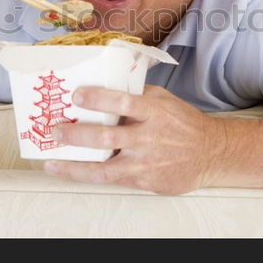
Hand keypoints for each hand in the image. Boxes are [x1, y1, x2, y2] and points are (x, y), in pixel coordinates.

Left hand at [45, 85, 227, 194]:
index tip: (76, 95)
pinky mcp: (143, 181)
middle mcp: (149, 138)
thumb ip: (137, 93)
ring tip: (52, 162)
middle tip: (56, 130)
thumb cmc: (183, 123)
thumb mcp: (164, 99)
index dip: (99, 98)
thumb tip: (106, 82)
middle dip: (77, 134)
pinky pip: (111, 179)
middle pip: (108, 137)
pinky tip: (69, 171)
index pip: (124, 102)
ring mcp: (145, 162)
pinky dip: (87, 176)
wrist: (210, 153)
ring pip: (105, 168)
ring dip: (75, 166)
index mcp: (154, 112)